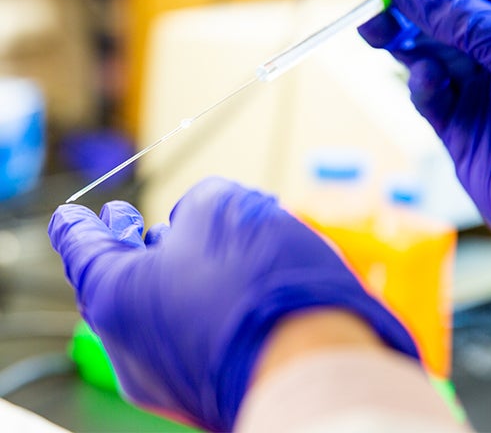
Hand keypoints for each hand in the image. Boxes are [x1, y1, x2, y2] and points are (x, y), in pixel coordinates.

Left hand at [48, 177, 416, 431]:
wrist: (313, 365)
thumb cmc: (258, 283)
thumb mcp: (222, 207)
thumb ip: (196, 206)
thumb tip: (194, 225)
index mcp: (116, 296)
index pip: (80, 249)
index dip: (78, 224)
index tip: (73, 213)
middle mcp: (129, 346)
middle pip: (118, 282)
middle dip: (127, 243)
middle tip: (129, 218)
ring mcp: (165, 376)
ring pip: (154, 308)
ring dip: (166, 269)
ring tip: (185, 242)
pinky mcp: (203, 388)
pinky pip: (185, 333)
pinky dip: (194, 300)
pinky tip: (223, 280)